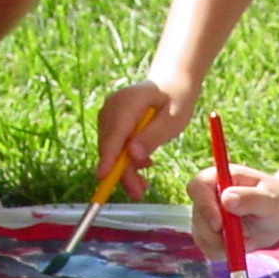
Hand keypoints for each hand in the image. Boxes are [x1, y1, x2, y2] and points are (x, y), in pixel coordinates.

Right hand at [96, 81, 189, 198]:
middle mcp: (112, 107)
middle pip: (110, 145)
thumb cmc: (175, 100)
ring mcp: (109, 114)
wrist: (170, 84)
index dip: (108, 157)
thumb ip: (152, 137)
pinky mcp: (112, 123)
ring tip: (142, 187)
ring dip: (125, 170)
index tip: (102, 177)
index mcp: (128, 102)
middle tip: (138, 193)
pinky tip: (142, 167)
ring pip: (111, 149)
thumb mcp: (172, 120)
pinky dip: (126, 161)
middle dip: (121, 172)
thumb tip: (132, 156)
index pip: (115, 134)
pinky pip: (115, 146)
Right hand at [187, 163, 278, 256]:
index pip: (198, 187)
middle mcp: (209, 195)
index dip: (204, 206)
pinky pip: (209, 250)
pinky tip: (244, 245)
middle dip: (218, 234)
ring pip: (202, 237)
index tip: (219, 224)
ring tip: (250, 239)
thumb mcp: (270, 200)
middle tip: (246, 238)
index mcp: (220, 177)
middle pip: (198, 217)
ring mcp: (208, 216)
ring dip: (224, 246)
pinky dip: (226, 254)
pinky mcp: (211, 234)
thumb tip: (227, 199)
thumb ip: (250, 199)